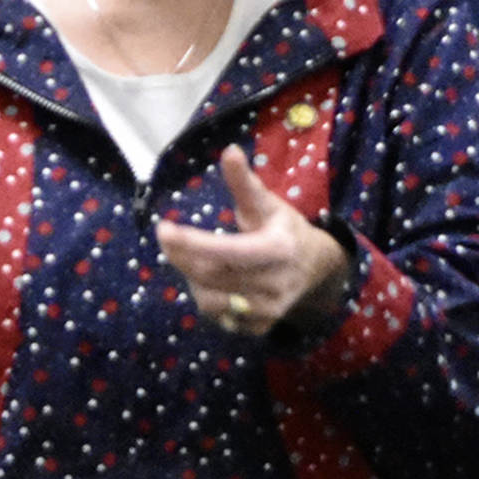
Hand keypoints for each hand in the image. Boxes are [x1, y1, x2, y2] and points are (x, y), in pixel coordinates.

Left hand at [155, 144, 351, 337]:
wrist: (316, 268)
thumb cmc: (284, 229)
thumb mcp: (267, 203)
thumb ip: (244, 182)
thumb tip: (229, 150)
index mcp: (278, 250)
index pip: (228, 251)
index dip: (193, 243)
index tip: (163, 229)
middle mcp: (274, 285)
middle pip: (212, 276)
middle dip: (182, 256)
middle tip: (166, 236)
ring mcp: (268, 311)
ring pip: (210, 300)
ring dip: (192, 277)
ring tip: (193, 256)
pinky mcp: (259, 328)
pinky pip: (218, 317)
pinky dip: (205, 295)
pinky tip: (209, 278)